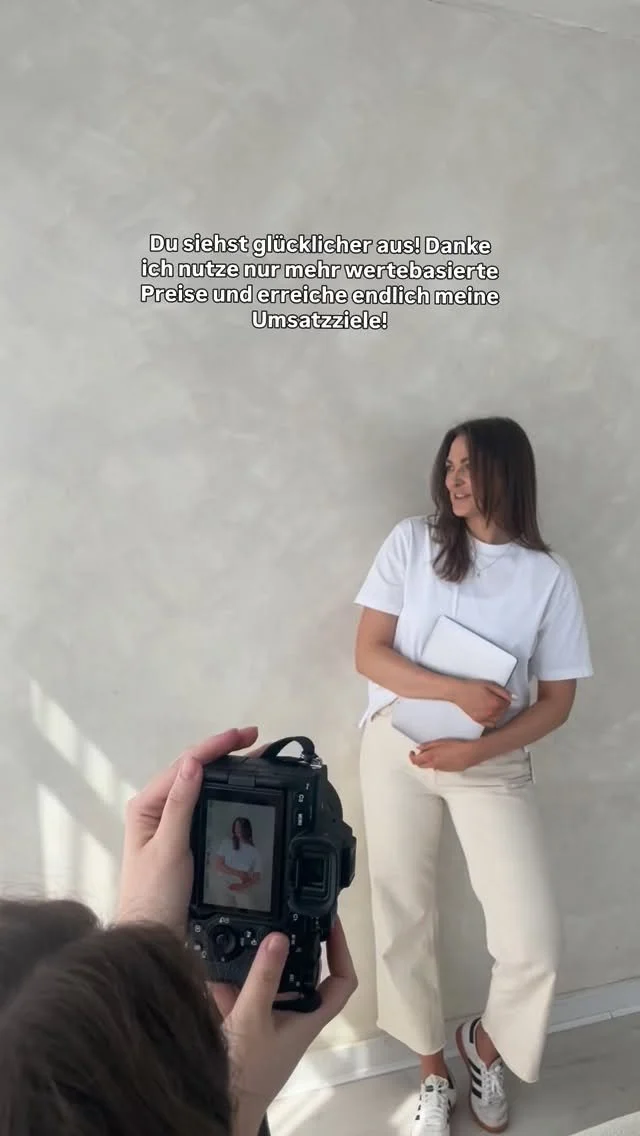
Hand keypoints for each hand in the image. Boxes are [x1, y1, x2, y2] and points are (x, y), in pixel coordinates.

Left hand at [117, 726, 258, 935]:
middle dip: (223, 752)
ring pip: (200, 783)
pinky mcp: (182, 835)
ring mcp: (168, 821)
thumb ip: (180, 805)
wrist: (151, 934)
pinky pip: (203, 802)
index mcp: (147, 805)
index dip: (214, 747)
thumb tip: (194, 763)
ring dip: (225, 767)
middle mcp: (156, 807)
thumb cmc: (156, 894)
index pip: (184, 765)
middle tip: (256, 740)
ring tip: (256, 757)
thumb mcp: (169, 848)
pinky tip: (240, 786)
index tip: (244, 735)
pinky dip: (223, 789)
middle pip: (192, 768)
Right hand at [210, 920, 356, 1135]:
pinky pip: (243, 1001)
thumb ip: (265, 977)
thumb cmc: (245, 1072)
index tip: (330, 924)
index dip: (342, 951)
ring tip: (242, 936)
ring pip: (270, 987)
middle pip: (303, 978)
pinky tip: (212, 970)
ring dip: (257, 967)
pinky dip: (230, 986)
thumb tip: (280, 936)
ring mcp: (269, 1027)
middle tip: (280, 920)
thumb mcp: (253, 1017)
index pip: (341, 981)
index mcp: (308, 1018)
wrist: (218, 1112)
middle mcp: (294, 1020)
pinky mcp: (246, 1034)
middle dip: (291, 950)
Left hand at [410, 738, 478, 771]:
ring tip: (435, 752)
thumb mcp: (440, 742)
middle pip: (421, 766)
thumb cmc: (456, 746)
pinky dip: (437, 763)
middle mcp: (434, 765)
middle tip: (422, 752)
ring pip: (430, 766)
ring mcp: (441, 769)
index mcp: (431, 757)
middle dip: (419, 760)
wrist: (470, 754)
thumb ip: (428, 745)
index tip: (412, 752)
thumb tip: (419, 748)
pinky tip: (444, 756)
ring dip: (428, 761)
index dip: (411, 757)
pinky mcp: (447, 771)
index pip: (415, 761)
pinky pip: (438, 767)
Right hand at [453, 678, 512, 727]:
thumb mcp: (489, 685)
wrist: (458, 692)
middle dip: (502, 706)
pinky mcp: (479, 721)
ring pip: (499, 718)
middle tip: (496, 699)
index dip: (506, 699)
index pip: (508, 704)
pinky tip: (489, 714)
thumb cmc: (472, 687)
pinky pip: (491, 724)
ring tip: (492, 706)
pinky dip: (492, 720)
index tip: (501, 696)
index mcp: (495, 703)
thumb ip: (503, 692)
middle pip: (504, 711)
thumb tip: (512, 697)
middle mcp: (491, 712)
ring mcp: (485, 718)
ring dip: (498, 713)